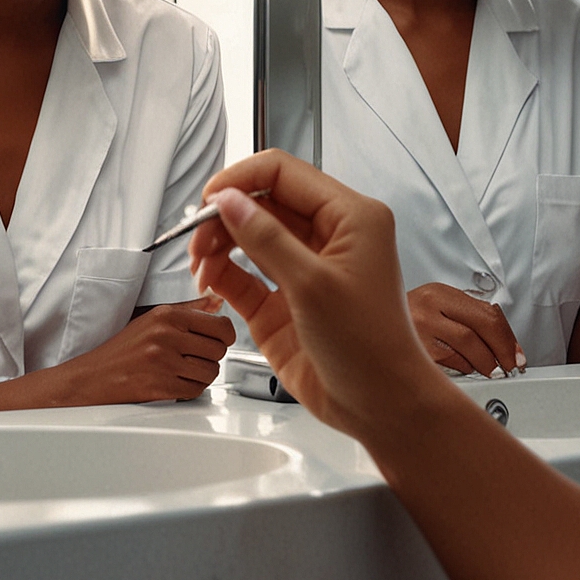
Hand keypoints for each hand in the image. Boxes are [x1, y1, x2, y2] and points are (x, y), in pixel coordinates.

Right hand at [47, 295, 235, 404]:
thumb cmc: (124, 348)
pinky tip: (177, 382)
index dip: (225, 336)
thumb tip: (218, 302)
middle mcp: (166, 335)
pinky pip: (196, 390)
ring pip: (211, 372)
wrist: (94, 376)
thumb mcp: (153, 318)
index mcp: (167, 315)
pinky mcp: (160, 386)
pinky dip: (191, 389)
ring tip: (185, 370)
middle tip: (196, 357)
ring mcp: (163, 362)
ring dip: (202, 375)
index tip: (219, 340)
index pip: (221, 326)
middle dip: (212, 357)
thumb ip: (189, 310)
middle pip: (219, 350)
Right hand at [187, 150, 442, 439]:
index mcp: (350, 217)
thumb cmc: (372, 347)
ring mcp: (304, 270)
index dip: (242, 180)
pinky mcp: (284, 302)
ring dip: (219, 245)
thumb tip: (230, 200)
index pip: (284, 173)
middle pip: (262, 203)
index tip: (209, 198)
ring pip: (250, 237)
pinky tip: (209, 281)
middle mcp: (328, 237)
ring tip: (200, 264)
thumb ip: (266, 238)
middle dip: (225, 216)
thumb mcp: (313, 285)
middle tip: (198, 237)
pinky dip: (222, 274)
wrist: (381, 406)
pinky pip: (245, 276)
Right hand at [408, 282, 524, 376]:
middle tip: (508, 366)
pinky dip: (463, 369)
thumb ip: (466, 316)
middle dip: (501, 352)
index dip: (508, 337)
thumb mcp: (435, 307)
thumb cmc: (405, 320)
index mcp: (439, 293)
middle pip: (480, 330)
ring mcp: (418, 330)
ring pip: (467, 350)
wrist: (365, 322)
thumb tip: (504, 341)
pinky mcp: (412, 353)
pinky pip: (449, 365)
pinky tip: (463, 369)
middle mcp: (428, 307)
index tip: (516, 353)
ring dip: (484, 364)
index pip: (487, 313)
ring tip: (487, 369)